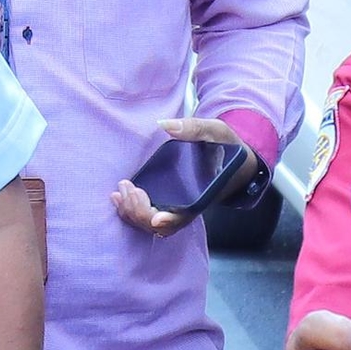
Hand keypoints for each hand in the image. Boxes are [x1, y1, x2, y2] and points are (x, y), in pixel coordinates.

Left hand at [112, 116, 260, 236]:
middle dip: (140, 211)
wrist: (233, 161)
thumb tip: (165, 124)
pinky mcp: (165, 202)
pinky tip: (117, 196)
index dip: (169, 220)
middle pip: (160, 225)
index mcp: (202, 196)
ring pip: (150, 224)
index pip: (185, 217)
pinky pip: (145, 215)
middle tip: (129, 188)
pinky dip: (129, 210)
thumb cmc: (225, 147)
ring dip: (132, 212)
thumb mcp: (215, 132)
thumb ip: (193, 129)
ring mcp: (174, 207)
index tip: (156, 217)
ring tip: (120, 190)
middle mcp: (186, 207)